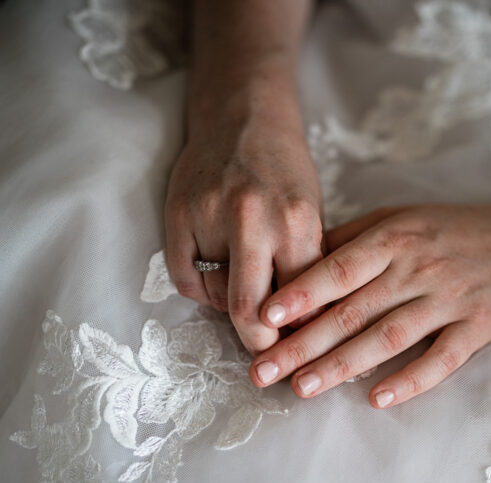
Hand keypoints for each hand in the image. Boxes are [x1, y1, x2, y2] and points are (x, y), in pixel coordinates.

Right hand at [164, 100, 323, 352]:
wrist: (243, 116)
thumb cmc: (285, 172)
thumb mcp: (312, 215)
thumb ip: (306, 267)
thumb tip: (305, 330)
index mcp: (298, 222)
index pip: (300, 302)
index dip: (300, 336)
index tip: (299, 354)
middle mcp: (255, 219)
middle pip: (251, 311)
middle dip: (261, 345)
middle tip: (266, 358)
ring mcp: (211, 215)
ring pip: (217, 297)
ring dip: (230, 306)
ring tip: (244, 290)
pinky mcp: (178, 213)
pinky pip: (186, 279)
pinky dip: (201, 289)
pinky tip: (216, 275)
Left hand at [247, 203, 490, 406]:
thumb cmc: (450, 230)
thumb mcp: (399, 218)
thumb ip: (349, 241)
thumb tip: (292, 264)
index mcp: (393, 237)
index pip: (338, 268)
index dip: (300, 293)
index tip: (263, 317)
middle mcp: (418, 268)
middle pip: (353, 311)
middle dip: (303, 344)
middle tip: (262, 371)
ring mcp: (449, 299)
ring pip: (388, 338)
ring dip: (343, 366)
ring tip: (302, 389)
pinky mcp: (478, 328)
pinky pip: (441, 360)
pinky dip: (410, 381)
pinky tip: (376, 400)